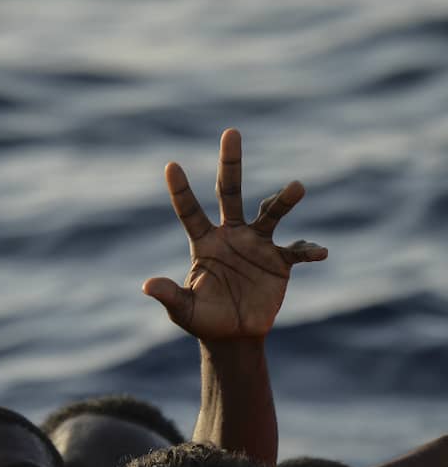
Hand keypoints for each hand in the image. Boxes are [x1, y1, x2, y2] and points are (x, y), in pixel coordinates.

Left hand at [143, 129, 326, 339]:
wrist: (234, 335)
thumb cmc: (204, 319)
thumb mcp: (183, 310)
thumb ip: (170, 295)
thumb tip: (147, 286)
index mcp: (204, 242)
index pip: (189, 211)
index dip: (181, 190)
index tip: (171, 165)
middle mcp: (231, 234)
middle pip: (231, 192)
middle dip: (231, 164)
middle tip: (231, 132)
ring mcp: (257, 244)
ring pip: (270, 213)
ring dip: (283, 201)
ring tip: (297, 188)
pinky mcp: (279, 261)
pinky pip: (296, 251)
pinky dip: (308, 250)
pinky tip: (319, 252)